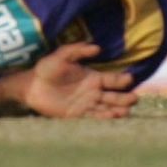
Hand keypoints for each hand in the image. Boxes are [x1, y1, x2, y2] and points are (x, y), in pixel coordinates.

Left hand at [22, 42, 139, 118]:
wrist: (31, 86)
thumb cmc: (46, 68)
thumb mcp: (61, 55)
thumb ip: (77, 50)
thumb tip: (97, 48)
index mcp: (93, 77)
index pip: (112, 80)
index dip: (122, 80)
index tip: (130, 79)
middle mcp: (93, 92)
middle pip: (114, 96)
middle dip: (125, 98)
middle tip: (134, 98)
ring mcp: (86, 104)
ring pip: (107, 108)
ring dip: (117, 110)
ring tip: (127, 111)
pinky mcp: (77, 115)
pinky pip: (94, 117)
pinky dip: (104, 118)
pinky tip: (112, 116)